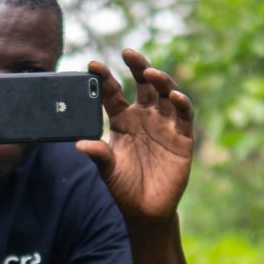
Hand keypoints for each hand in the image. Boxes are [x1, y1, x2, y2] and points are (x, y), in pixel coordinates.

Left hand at [77, 49, 194, 222]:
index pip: (113, 92)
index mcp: (123, 120)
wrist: (145, 211)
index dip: (105, 77)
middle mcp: (144, 117)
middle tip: (128, 52)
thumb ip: (98, 155)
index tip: (93, 64)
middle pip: (143, 84)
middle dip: (138, 66)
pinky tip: (174, 95)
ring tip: (150, 72)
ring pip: (165, 94)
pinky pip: (184, 115)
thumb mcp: (107, 170)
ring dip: (160, 80)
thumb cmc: (123, 188)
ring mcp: (165, 125)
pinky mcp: (182, 137)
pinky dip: (181, 103)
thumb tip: (79, 144)